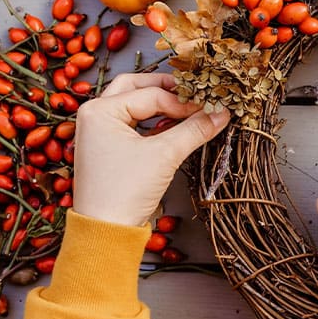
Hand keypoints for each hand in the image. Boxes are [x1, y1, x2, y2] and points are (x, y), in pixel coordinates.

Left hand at [72, 73, 229, 225]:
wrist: (105, 231)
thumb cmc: (125, 190)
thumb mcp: (165, 155)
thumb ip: (195, 129)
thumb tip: (222, 112)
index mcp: (100, 110)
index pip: (151, 95)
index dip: (183, 101)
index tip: (209, 107)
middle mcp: (95, 115)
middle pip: (135, 87)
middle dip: (166, 89)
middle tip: (193, 93)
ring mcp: (99, 131)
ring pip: (134, 104)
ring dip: (160, 104)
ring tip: (187, 109)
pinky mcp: (108, 147)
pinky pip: (133, 123)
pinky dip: (154, 122)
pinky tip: (175, 127)